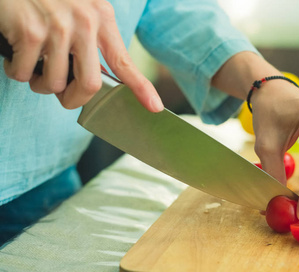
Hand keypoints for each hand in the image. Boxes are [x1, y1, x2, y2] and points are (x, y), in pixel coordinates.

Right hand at [0, 0, 162, 111]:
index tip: (155, 106)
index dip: (141, 88)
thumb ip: (93, 38)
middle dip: (74, 99)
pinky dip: (17, 72)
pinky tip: (16, 55)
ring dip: (40, 84)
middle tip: (62, 95)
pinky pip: (24, 74)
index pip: (124, 61)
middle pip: (90, 85)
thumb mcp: (80, 8)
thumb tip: (95, 78)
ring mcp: (57, 27)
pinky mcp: (30, 31)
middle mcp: (84, 22)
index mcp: (102, 17)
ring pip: (54, 83)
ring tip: (34, 67)